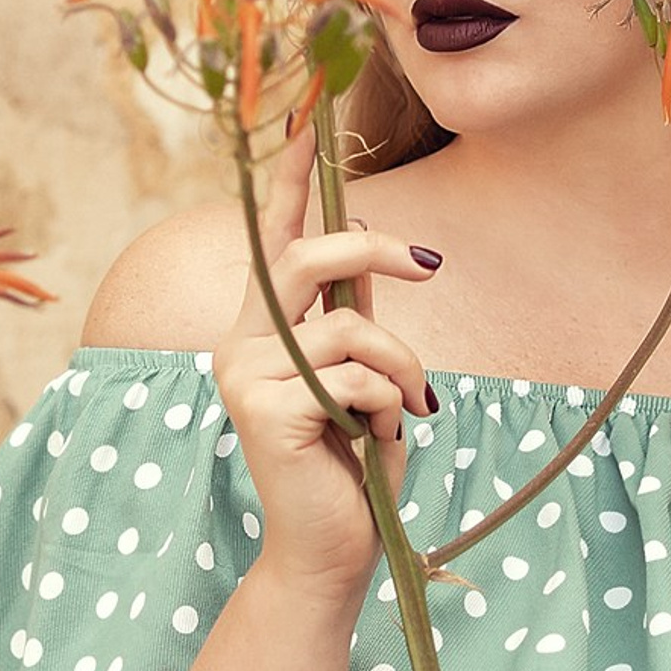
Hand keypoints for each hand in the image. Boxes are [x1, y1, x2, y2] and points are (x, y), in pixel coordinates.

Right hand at [212, 124, 440, 615]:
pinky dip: (390, 407)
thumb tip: (373, 237)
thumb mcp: (362, 374)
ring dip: (402, 368)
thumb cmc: (352, 462)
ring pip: (348, 328)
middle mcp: (239, 341)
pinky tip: (379, 442)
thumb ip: (355, 314)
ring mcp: (243, 375)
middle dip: (376, 251)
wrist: (332, 552)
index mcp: (262, 326)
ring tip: (409, 409)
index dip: (285, 178)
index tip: (303, 118)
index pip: (269, 236)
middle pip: (307, 258)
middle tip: (431, 263)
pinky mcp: (262, 411)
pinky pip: (354, 378)